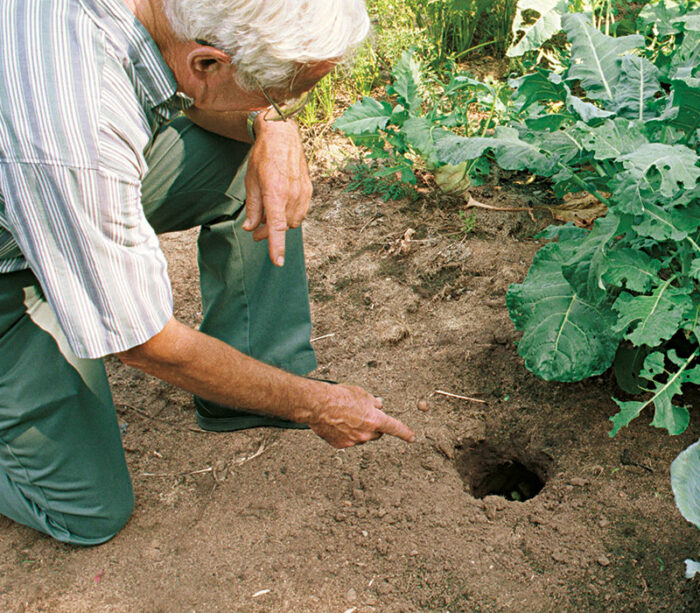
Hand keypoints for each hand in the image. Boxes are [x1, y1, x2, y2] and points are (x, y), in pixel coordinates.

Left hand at [242, 118, 311, 265]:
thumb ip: (252, 207)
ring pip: (293, 221)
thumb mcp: (251, 182)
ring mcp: (303, 193)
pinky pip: (300, 212)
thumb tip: (250, 228)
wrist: (282, 136)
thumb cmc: (263, 157)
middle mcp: (292, 195)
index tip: (278, 262)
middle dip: (268, 233)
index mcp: (275, 193)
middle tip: (255, 231)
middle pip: (283, 227)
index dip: (276, 246)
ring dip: (280, 224)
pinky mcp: (308, 190)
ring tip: (267, 216)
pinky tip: (280, 208)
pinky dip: (290, 215)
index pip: (276, 227)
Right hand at [308, 383, 414, 448]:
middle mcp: (366, 433)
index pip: (395, 428)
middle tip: (362, 414)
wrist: (317, 405)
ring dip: (359, 429)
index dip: (404, 433)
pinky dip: (346, 433)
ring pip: (362, 436)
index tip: (411, 437)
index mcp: (374, 420)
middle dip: (374, 425)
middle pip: (377, 432)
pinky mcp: (341, 445)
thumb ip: (373, 402)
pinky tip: (337, 423)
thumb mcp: (361, 394)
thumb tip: (379, 405)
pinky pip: (349, 440)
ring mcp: (353, 441)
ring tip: (345, 415)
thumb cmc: (338, 396)